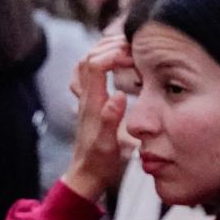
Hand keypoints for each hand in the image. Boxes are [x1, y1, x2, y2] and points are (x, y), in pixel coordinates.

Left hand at [62, 36, 137, 201]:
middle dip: (110, 45)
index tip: (133, 57)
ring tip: (125, 48)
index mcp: (93, 103)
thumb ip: (111, 120)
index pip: (96, 64)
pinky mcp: (88, 103)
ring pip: (86, 62)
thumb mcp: (109, 146)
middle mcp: (86, 97)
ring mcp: (85, 99)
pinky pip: (86, 74)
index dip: (114, 53)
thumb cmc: (100, 163)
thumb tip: (118, 95)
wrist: (85, 175)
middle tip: (132, 46)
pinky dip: (98, 61)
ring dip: (103, 50)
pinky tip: (111, 65)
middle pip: (89, 56)